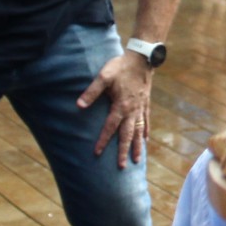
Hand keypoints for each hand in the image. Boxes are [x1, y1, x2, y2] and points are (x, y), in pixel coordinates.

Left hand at [78, 50, 151, 168]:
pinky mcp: (146, 103)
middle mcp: (132, 110)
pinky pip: (146, 121)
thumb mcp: (104, 76)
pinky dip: (145, 131)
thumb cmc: (120, 66)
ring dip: (137, 146)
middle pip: (127, 135)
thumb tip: (79, 105)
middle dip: (123, 151)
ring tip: (137, 160)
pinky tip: (145, 139)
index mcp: (121, 106)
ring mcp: (140, 108)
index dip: (102, 140)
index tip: (96, 153)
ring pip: (138, 131)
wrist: (141, 58)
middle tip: (122, 167)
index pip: (110, 127)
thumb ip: (91, 92)